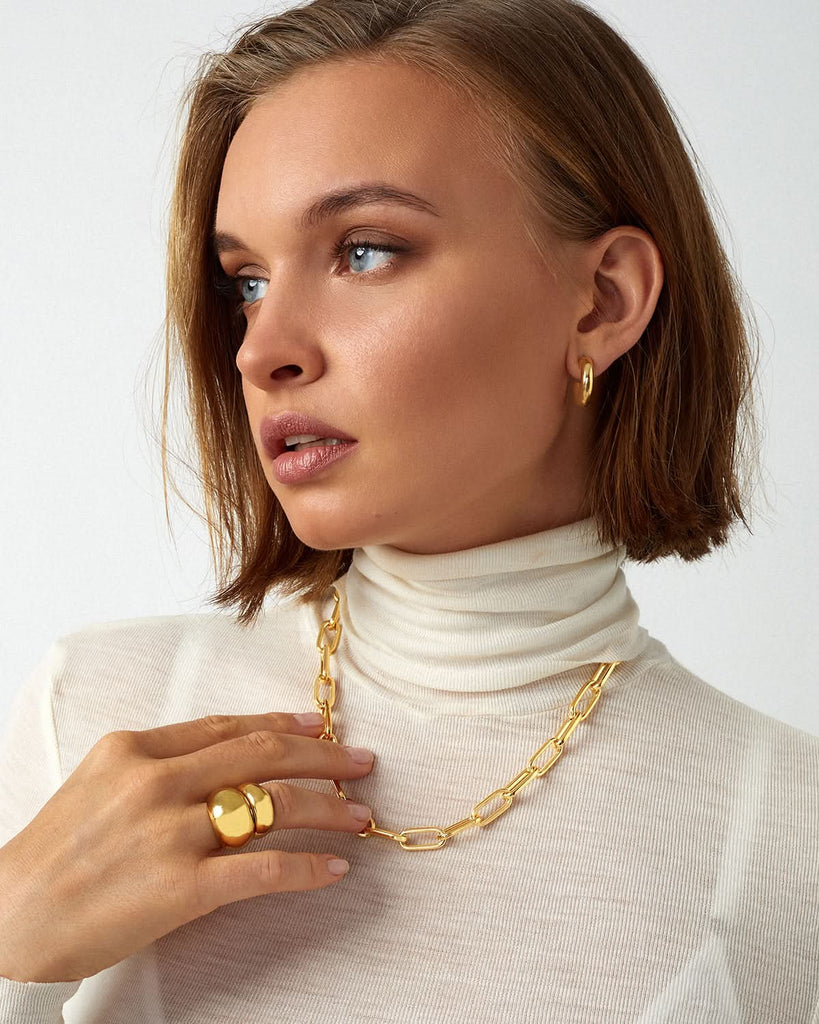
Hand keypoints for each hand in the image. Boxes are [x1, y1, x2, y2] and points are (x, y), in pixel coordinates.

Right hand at [0, 711, 373, 981]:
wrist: (8, 920)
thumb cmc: (53, 853)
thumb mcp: (98, 782)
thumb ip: (158, 763)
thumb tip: (226, 757)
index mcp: (134, 749)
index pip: (225, 726)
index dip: (279, 724)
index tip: (317, 726)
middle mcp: (157, 781)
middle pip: (261, 754)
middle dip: (322, 755)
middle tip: (362, 761)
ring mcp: (171, 833)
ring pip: (273, 806)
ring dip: (328, 808)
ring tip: (360, 815)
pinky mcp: (182, 887)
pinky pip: (264, 869)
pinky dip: (307, 868)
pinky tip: (334, 869)